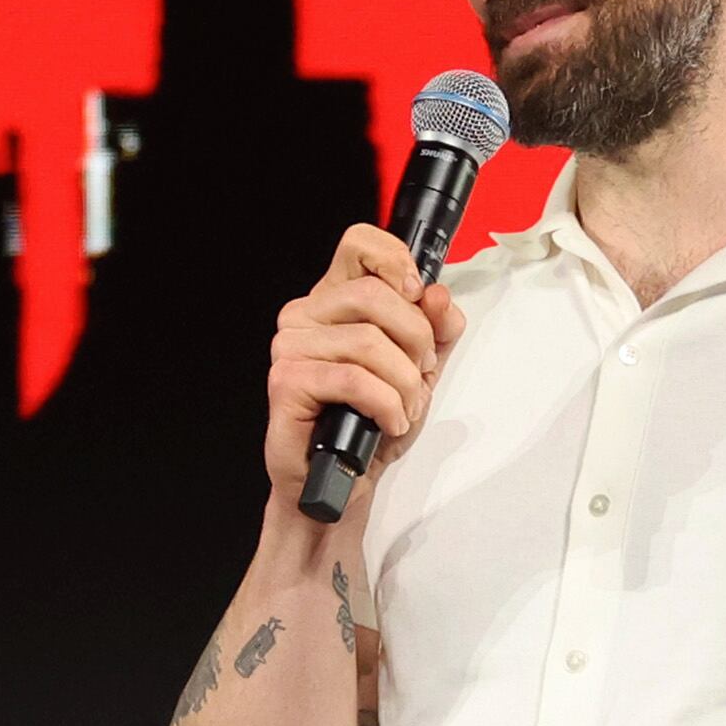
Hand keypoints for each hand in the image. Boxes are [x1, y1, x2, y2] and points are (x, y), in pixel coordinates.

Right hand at [264, 222, 467, 512]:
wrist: (344, 481)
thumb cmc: (373, 424)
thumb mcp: (420, 370)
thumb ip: (436, 330)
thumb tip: (438, 297)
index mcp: (335, 300)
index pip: (359, 244)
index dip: (396, 260)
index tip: (418, 295)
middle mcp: (306, 315)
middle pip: (374, 294)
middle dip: (416, 339)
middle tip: (420, 375)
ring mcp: (290, 347)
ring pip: (369, 342)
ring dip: (404, 384)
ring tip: (404, 409)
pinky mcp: (286, 382)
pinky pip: (354, 380)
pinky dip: (385, 405)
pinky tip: (387, 422)